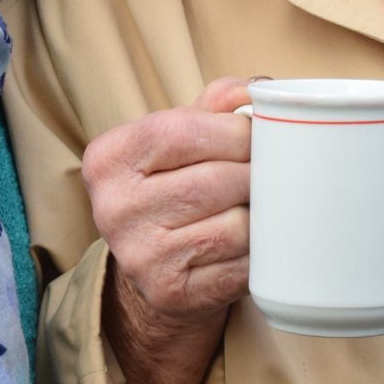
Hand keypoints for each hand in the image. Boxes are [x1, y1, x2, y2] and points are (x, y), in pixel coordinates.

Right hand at [81, 78, 254, 383]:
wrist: (155, 270)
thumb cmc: (176, 188)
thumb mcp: (180, 139)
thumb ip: (216, 106)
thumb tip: (262, 89)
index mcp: (108, 159)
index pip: (181, 131)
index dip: (235, 131)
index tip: (262, 134)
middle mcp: (113, 209)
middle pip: (215, 180)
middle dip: (257, 174)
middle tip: (276, 173)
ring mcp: (138, 256)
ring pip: (235, 225)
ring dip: (264, 216)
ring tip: (264, 209)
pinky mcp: (169, 294)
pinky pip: (242, 266)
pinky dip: (261, 254)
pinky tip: (258, 246)